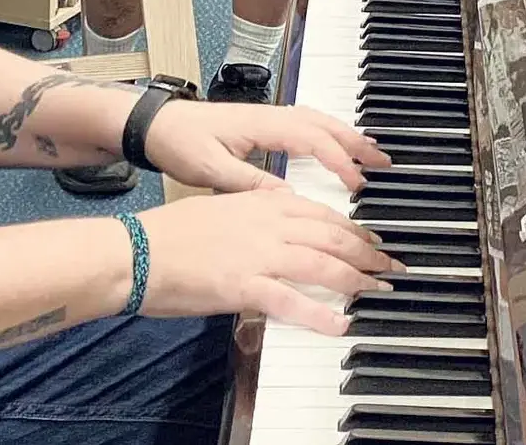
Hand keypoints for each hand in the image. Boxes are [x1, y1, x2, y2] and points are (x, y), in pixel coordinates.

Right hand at [136, 190, 394, 332]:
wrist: (136, 251)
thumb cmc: (170, 235)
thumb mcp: (221, 208)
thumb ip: (254, 210)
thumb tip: (279, 216)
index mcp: (262, 203)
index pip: (321, 213)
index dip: (353, 228)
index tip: (371, 239)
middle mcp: (267, 224)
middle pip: (332, 236)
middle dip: (368, 252)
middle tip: (390, 266)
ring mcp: (258, 255)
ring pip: (322, 264)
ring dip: (357, 279)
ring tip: (378, 290)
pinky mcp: (243, 286)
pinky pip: (291, 302)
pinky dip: (320, 314)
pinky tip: (341, 324)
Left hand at [144, 101, 386, 192]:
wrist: (156, 124)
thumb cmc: (179, 143)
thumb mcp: (211, 170)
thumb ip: (249, 184)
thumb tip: (289, 198)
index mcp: (262, 125)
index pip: (312, 139)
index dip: (338, 160)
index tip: (357, 182)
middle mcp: (271, 116)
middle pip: (325, 124)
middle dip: (356, 142)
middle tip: (384, 162)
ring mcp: (269, 118)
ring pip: (319, 122)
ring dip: (346, 136)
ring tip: (371, 155)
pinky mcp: (264, 124)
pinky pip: (307, 125)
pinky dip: (328, 134)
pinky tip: (335, 148)